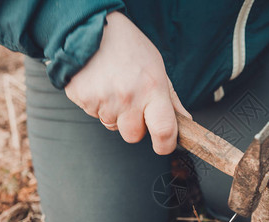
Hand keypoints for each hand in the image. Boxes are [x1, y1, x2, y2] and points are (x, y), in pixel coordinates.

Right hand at [65, 11, 190, 154]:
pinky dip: (98, 105)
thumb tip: (185, 120)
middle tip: (133, 103)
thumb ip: (171, 99)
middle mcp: (129, 97)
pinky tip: (100, 85)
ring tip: (114, 88)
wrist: (91, 29)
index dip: (166, 145)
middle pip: (134, 136)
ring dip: (116, 114)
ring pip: (113, 126)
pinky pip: (95, 115)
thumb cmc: (129, 47)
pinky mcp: (83, 99)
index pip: (164, 131)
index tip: (165, 144)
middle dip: (136, 126)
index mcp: (152, 89)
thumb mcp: (158, 68)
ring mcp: (104, 100)